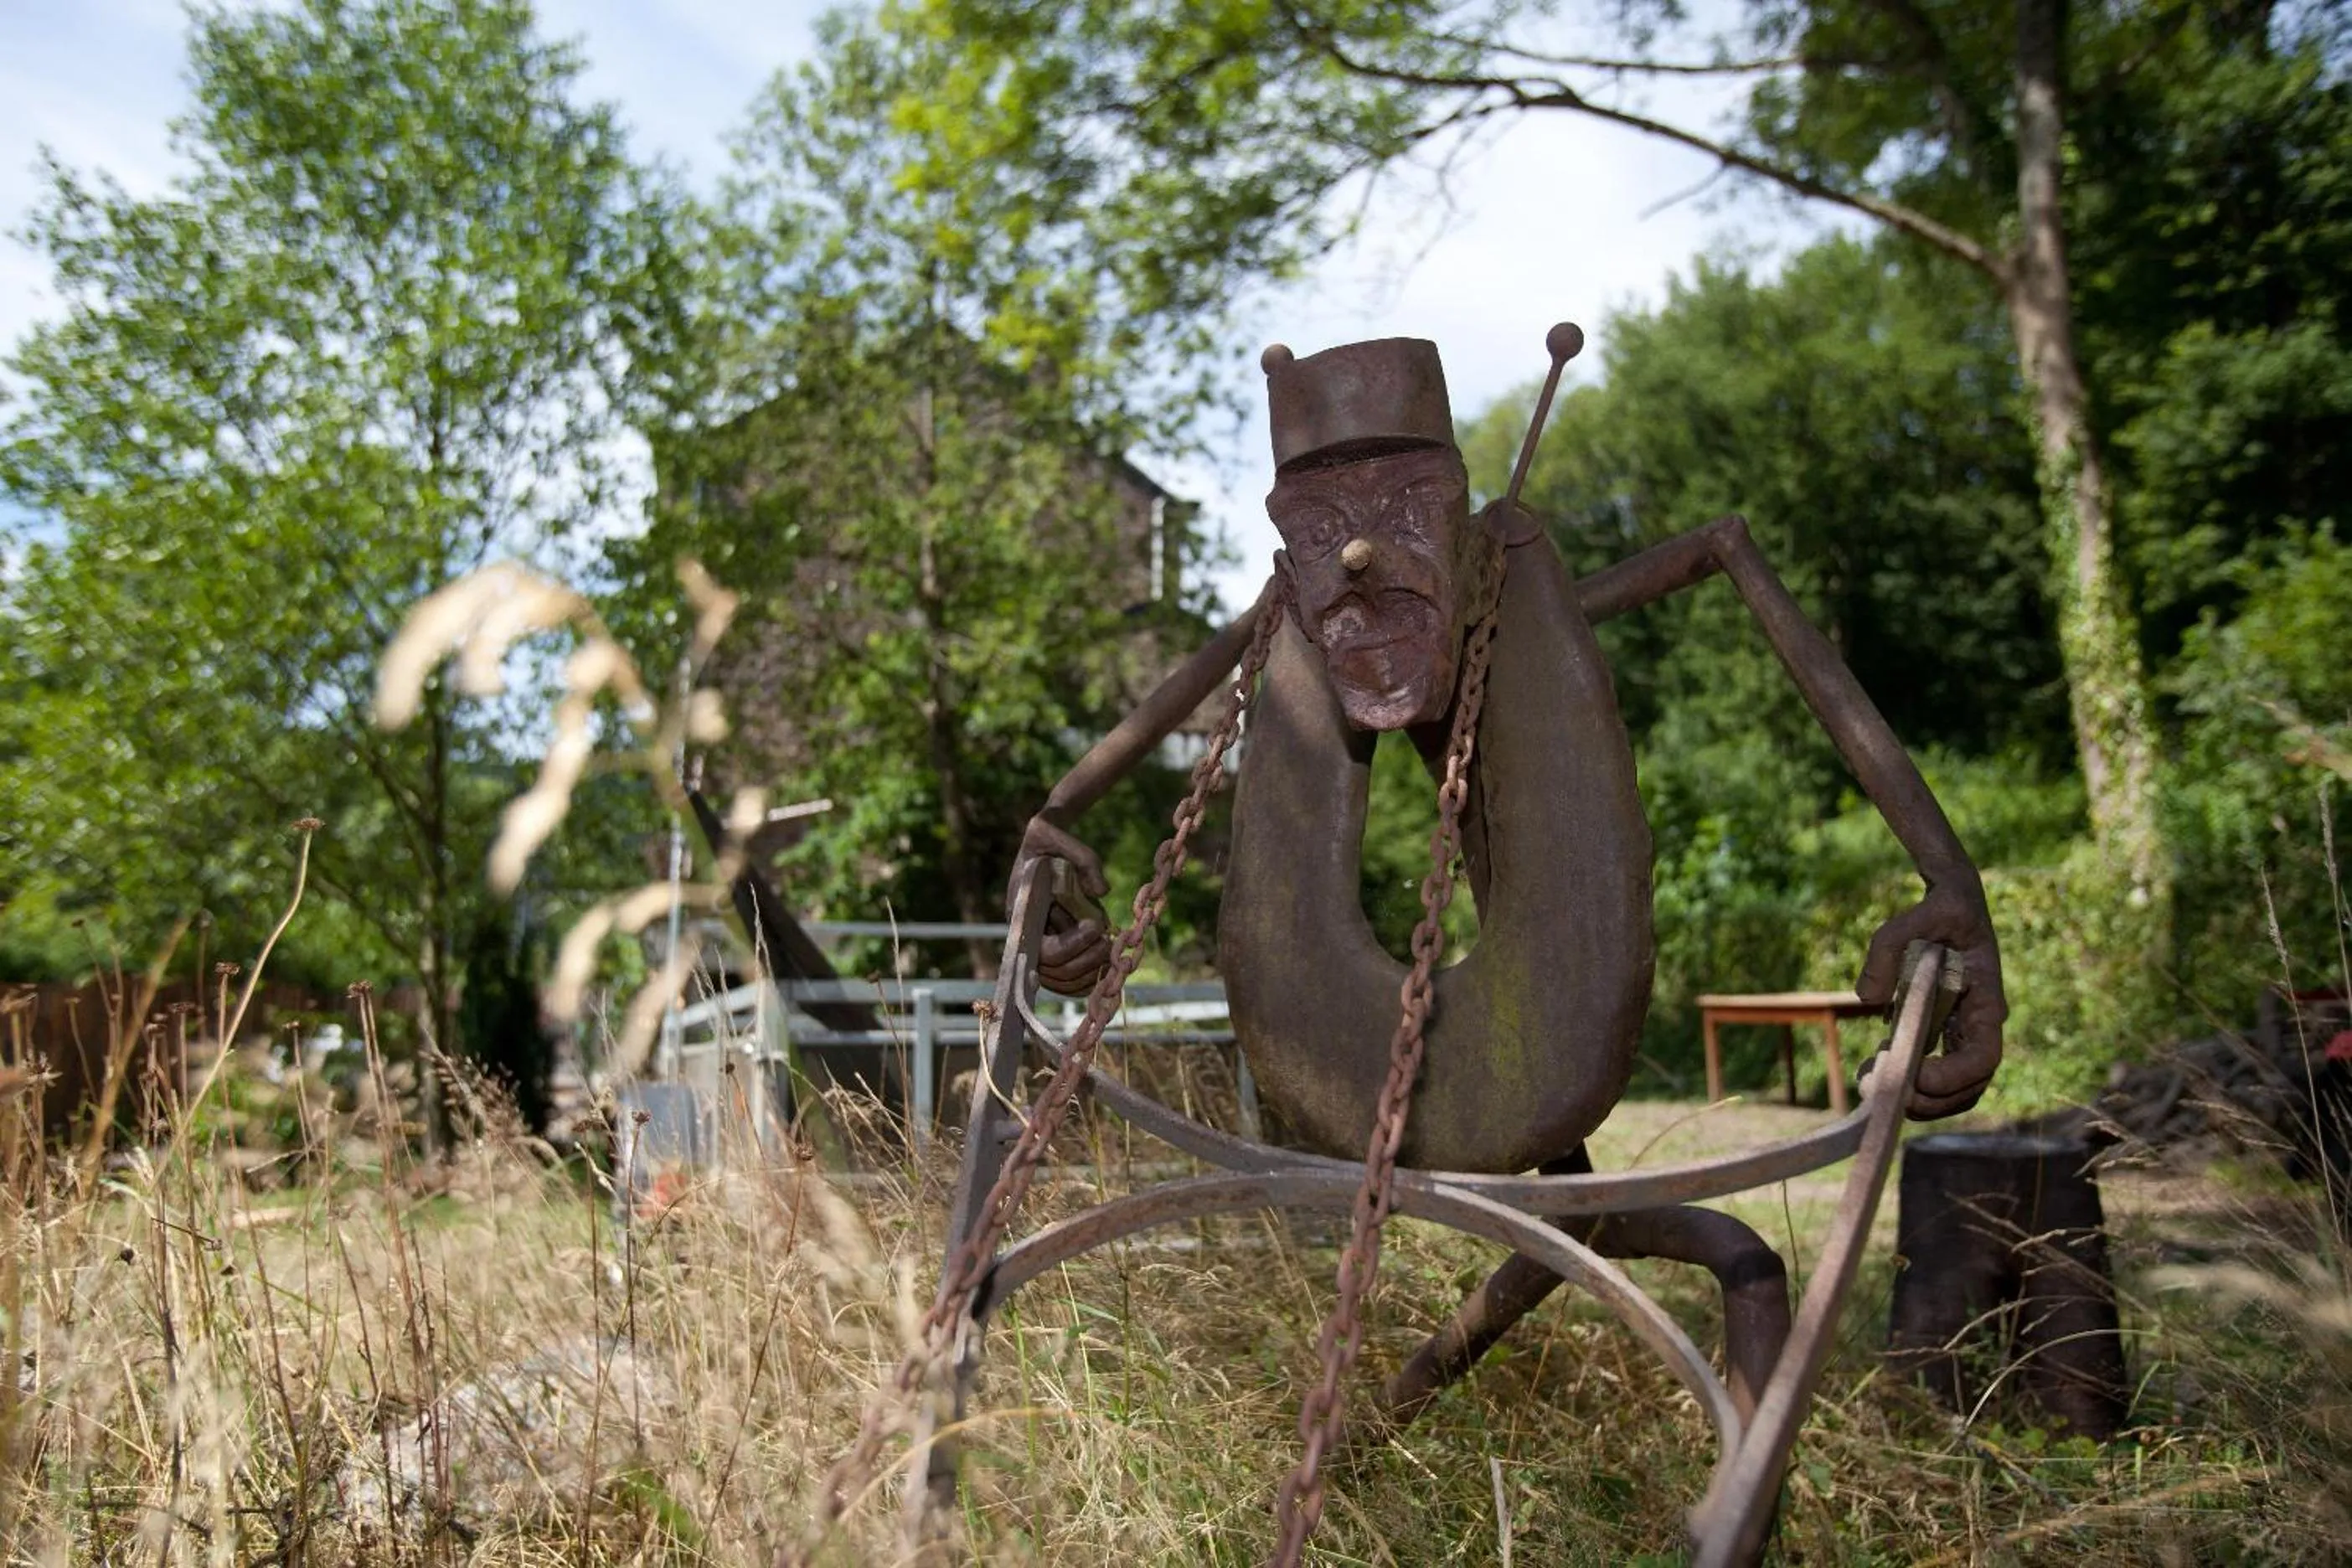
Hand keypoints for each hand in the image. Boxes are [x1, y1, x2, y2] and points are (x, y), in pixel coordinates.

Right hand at [1010, 815, 1112, 996]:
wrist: (1046, 846)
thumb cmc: (1048, 839)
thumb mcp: (1055, 832)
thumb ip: (1081, 857)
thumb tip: (1101, 890)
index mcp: (1020, 912)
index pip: (1040, 948)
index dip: (1069, 945)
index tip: (1095, 926)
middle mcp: (1026, 935)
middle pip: (1052, 971)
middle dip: (1085, 960)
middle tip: (1108, 943)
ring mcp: (1040, 944)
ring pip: (1060, 981)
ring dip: (1089, 972)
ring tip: (1109, 950)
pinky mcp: (1054, 948)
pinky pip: (1066, 980)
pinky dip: (1087, 979)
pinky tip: (1105, 965)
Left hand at [1854, 879, 2005, 1118]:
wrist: (1952, 905)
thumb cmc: (1942, 908)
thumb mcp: (1923, 911)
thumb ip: (1890, 944)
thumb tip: (1867, 997)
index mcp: (1986, 1001)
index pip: (1984, 1058)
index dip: (1955, 1077)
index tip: (1917, 1074)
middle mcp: (1979, 1025)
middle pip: (1970, 1087)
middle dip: (1930, 1101)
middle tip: (1884, 1093)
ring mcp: (1961, 1033)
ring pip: (1952, 1089)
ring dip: (1917, 1098)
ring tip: (1870, 1081)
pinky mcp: (1940, 1032)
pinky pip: (1931, 1071)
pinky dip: (1906, 1079)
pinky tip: (1872, 1065)